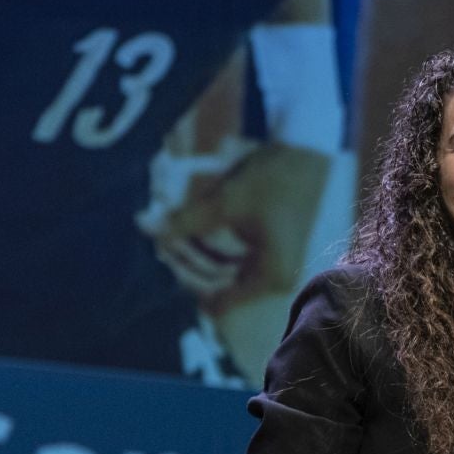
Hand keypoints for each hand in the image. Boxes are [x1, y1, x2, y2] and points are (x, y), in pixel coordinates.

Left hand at [143, 140, 326, 311]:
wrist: (308, 152)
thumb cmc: (272, 179)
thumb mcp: (225, 201)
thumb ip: (185, 222)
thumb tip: (145, 227)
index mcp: (270, 277)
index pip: (219, 302)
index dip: (188, 279)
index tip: (165, 256)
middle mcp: (276, 279)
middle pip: (222, 285)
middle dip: (189, 262)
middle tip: (162, 239)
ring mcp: (276, 265)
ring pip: (226, 272)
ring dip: (199, 253)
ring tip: (174, 230)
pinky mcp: (274, 250)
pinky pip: (237, 260)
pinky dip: (214, 247)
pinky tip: (194, 230)